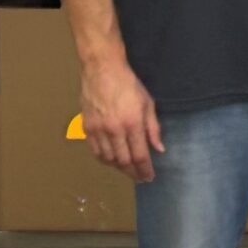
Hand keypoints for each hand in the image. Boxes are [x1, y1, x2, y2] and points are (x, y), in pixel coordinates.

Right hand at [81, 57, 162, 183]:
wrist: (102, 70)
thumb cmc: (128, 85)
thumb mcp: (148, 104)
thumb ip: (153, 128)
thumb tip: (159, 149)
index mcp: (132, 123)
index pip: (140, 155)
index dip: (145, 170)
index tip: (149, 177)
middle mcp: (114, 129)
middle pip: (124, 161)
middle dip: (133, 172)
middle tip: (140, 177)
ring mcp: (98, 129)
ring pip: (108, 159)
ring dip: (119, 168)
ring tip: (127, 169)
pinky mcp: (87, 127)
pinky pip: (95, 151)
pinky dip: (104, 159)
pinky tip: (111, 160)